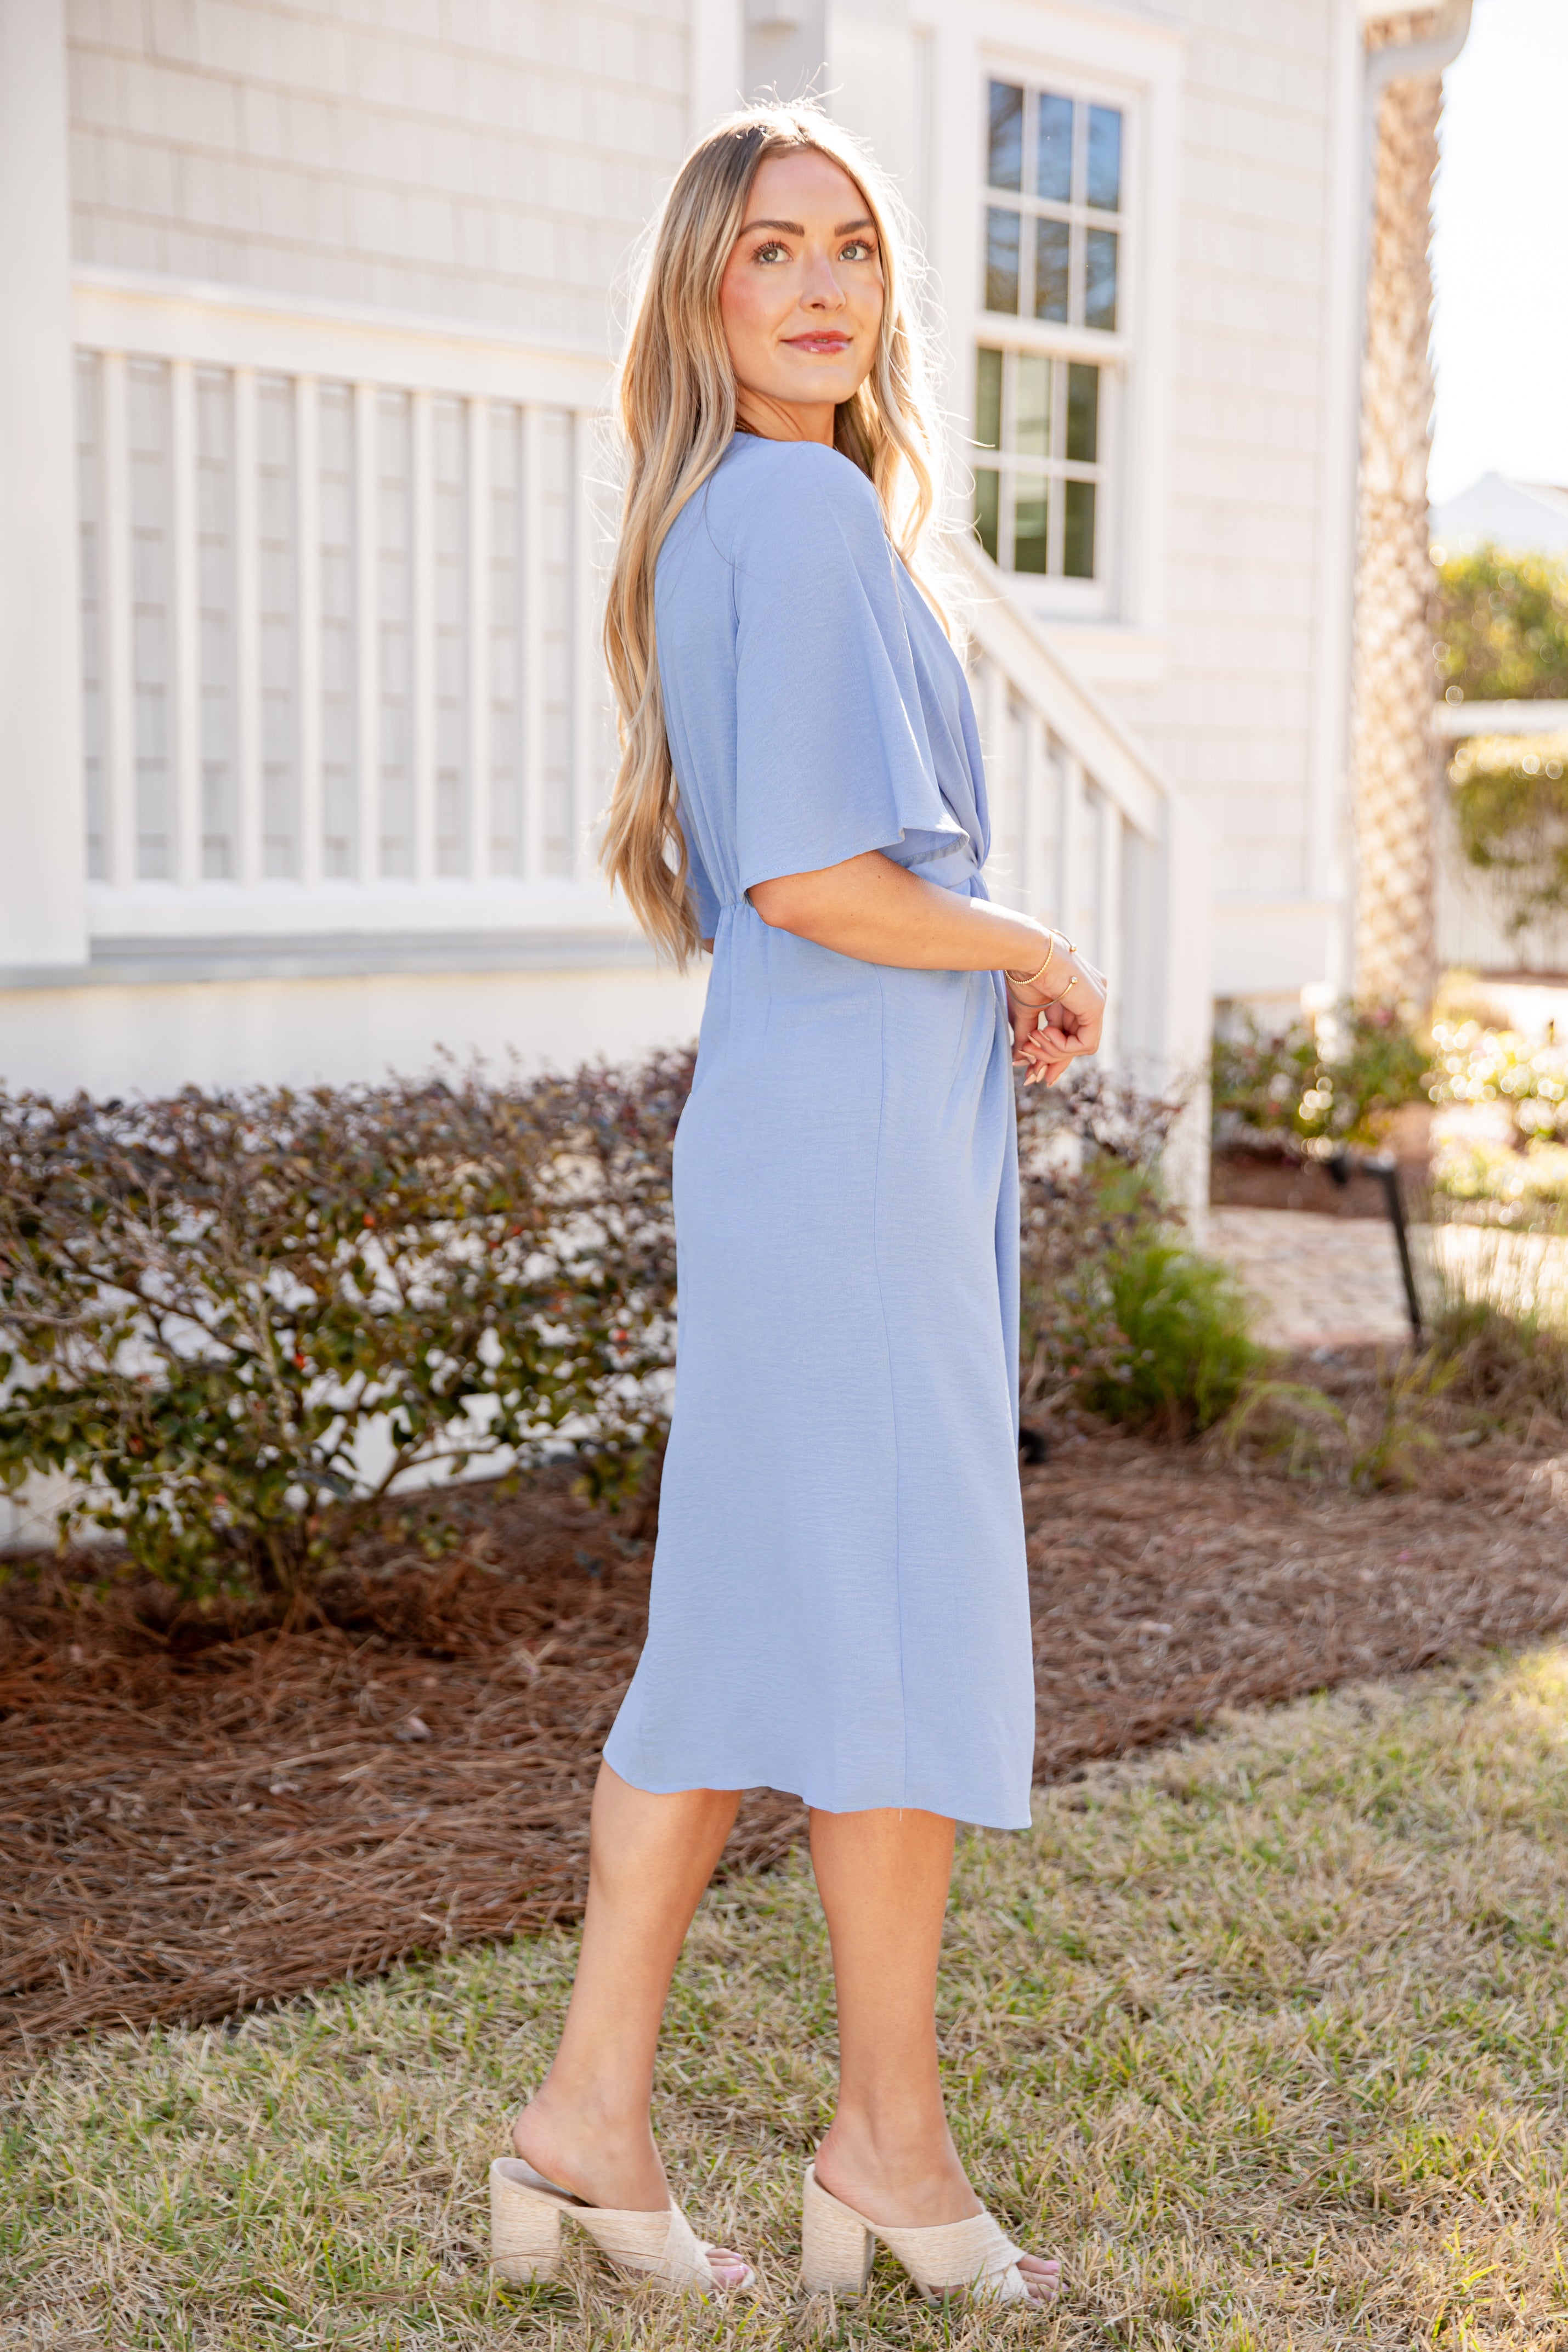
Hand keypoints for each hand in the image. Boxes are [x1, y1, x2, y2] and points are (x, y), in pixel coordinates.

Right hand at [1008, 957, 1106, 1085]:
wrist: (1026, 951)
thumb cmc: (1023, 972)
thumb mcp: (1026, 1011)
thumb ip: (1027, 1036)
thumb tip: (1020, 1060)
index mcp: (1077, 993)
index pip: (1073, 1033)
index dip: (1055, 1056)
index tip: (1036, 1075)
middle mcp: (1092, 996)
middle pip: (1078, 1043)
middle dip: (1053, 1061)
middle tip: (1032, 1076)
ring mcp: (1098, 999)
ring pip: (1081, 1047)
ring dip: (1052, 1051)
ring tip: (1032, 1040)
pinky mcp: (1097, 1005)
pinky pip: (1086, 1044)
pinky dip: (1063, 1047)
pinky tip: (1046, 1033)